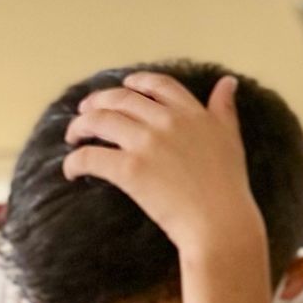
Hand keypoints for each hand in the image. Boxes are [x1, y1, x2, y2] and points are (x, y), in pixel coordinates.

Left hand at [62, 72, 264, 268]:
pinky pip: (89, 157)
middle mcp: (167, 121)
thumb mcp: (231, 138)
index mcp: (192, 113)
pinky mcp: (129, 169)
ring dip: (80, 126)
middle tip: (86, 111)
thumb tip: (227, 82)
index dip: (138, 81)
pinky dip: (73, 162)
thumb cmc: (229, 185)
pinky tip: (71, 170)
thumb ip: (225, 108)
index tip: (126, 85)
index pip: (160, 84)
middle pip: (122, 99)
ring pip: (100, 121)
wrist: (220, 221)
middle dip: (98, 101)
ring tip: (73, 137)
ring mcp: (147, 143)